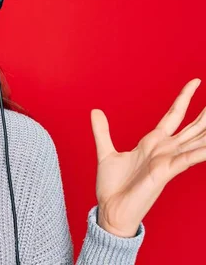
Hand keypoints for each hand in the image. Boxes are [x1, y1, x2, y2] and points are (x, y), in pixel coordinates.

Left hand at [90, 78, 204, 236]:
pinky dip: (201, 151)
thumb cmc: (112, 186)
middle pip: (192, 125)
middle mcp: (165, 149)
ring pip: (196, 139)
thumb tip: (95, 111)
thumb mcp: (105, 152)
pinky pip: (189, 158)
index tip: (195, 81)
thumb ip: (102, 131)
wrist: (110, 209)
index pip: (174, 114)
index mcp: (153, 142)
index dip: (185, 97)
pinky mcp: (165, 172)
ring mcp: (168, 160)